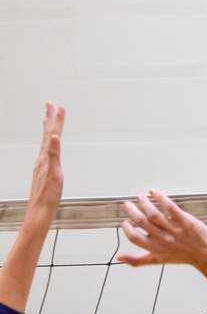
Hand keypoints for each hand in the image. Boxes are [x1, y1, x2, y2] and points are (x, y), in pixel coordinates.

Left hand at [28, 102, 65, 216]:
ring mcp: (42, 162)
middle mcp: (42, 157)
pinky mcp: (43, 169)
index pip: (53, 134)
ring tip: (48, 120)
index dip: (57, 120)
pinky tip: (48, 145)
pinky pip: (46, 150)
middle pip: (47, 134)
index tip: (60, 106)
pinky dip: (48, 142)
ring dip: (48, 129)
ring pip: (46, 141)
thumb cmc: (48, 193)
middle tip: (51, 104)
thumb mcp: (54, 173)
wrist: (40, 208)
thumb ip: (54, 154)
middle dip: (50, 119)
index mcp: (46, 156)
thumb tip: (54, 137)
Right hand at [118, 191, 206, 267]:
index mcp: (155, 248)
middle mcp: (164, 239)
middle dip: (132, 211)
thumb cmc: (181, 255)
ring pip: (154, 214)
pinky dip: (161, 198)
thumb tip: (119, 258)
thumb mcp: (158, 260)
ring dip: (145, 203)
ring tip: (140, 197)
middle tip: (128, 205)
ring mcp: (175, 229)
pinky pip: (171, 208)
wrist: (206, 253)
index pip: (134, 238)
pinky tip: (153, 192)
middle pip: (142, 222)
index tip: (126, 221)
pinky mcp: (185, 221)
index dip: (127, 229)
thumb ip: (138, 260)